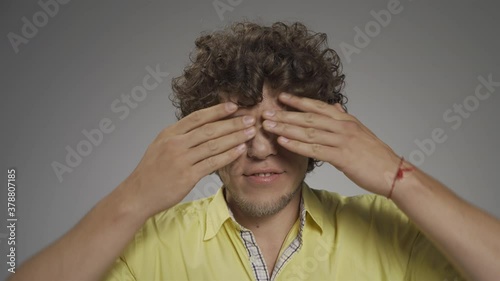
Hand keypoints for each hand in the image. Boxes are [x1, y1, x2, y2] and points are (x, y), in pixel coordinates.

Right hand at [120, 102, 255, 217]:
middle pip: (209, 129)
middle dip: (232, 123)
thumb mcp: (160, 146)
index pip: (197, 117)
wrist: (138, 194)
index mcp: (169, 133)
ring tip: (250, 132)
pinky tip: (241, 150)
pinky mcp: (187, 176)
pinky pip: (213, 163)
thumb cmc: (151, 171)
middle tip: (250, 118)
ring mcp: (181, 159)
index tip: (234, 106)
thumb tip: (201, 128)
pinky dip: (229, 155)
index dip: (217, 110)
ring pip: (214, 145)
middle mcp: (175, 143)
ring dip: (235, 137)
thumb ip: (179, 136)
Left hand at [262, 93, 400, 195]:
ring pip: (309, 132)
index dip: (299, 101)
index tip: (282, 97)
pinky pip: (314, 149)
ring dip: (286, 128)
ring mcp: (342, 141)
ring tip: (268, 126)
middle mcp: (343, 126)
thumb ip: (344, 119)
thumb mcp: (360, 131)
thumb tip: (334, 107)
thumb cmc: (375, 154)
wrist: (392, 172)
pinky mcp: (342, 157)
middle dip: (286, 114)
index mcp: (346, 120)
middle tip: (266, 112)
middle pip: (309, 117)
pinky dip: (297, 145)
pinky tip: (283, 142)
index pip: (318, 106)